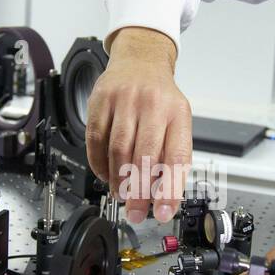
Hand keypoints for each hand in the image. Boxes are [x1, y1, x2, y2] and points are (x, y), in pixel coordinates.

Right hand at [86, 27, 190, 224]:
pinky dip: (99, 163)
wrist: (140, 61)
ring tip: (120, 195)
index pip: (176, 157)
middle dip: (139, 192)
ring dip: (118, 180)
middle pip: (144, 156)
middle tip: (135, 213)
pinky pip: (96, 138)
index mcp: (178, 114)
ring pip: (118, 149)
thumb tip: (163, 197)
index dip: (169, 190)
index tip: (163, 213)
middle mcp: (153, 104)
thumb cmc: (160, 99)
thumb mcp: (177, 121)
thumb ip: (172, 155)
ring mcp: (125, 100)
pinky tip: (105, 174)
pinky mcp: (101, 100)